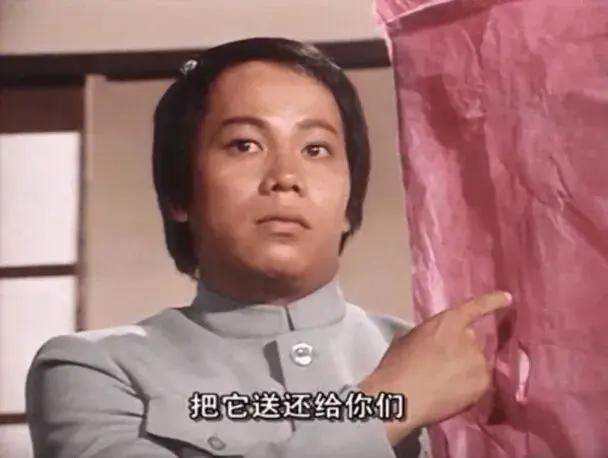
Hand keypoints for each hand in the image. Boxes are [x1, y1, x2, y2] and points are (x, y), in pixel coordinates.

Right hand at [359, 291, 512, 444]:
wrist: (402, 398)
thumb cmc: (397, 365)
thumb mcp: (408, 339)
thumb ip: (429, 335)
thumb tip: (434, 342)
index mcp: (447, 322)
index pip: (475, 307)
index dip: (492, 301)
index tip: (507, 297)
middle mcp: (469, 338)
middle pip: (471, 340)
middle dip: (460, 349)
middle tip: (441, 364)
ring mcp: (478, 361)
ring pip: (475, 363)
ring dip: (464, 368)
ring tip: (443, 383)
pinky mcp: (483, 384)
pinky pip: (478, 382)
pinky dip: (467, 386)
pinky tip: (450, 394)